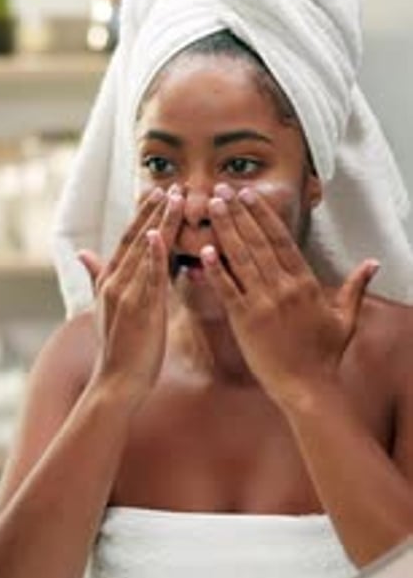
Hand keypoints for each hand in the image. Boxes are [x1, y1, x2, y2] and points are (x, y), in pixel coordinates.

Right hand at [79, 187, 182, 402]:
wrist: (117, 381)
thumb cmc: (117, 349)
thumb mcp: (102, 308)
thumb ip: (96, 277)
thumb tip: (83, 253)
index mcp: (109, 281)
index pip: (127, 239)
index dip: (142, 215)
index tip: (157, 192)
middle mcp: (115, 283)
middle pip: (136, 238)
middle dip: (154, 210)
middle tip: (172, 185)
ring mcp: (126, 294)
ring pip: (145, 251)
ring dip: (160, 222)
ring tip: (177, 198)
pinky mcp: (140, 309)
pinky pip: (148, 277)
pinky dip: (154, 254)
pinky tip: (160, 233)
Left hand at [202, 186, 378, 407]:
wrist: (308, 388)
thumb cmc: (325, 355)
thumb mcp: (345, 318)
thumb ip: (355, 287)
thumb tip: (374, 263)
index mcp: (305, 282)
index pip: (281, 239)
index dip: (263, 214)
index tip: (248, 195)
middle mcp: (283, 287)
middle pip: (257, 241)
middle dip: (238, 213)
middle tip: (221, 189)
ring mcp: (263, 302)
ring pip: (241, 258)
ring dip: (224, 230)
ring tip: (211, 207)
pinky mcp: (245, 320)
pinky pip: (228, 289)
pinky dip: (216, 269)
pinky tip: (203, 250)